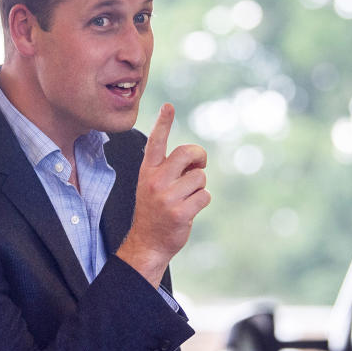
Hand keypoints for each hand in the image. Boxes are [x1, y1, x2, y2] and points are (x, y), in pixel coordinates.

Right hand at [117, 103, 210, 287]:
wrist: (147, 244)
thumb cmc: (156, 212)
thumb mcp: (154, 186)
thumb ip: (170, 170)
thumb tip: (197, 160)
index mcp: (148, 172)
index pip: (155, 142)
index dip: (163, 123)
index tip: (169, 107)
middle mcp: (155, 181)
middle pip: (187, 153)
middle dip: (199, 157)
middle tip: (199, 166)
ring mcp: (167, 197)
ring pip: (200, 178)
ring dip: (199, 187)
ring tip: (186, 199)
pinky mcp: (180, 212)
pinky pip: (204, 196)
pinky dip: (202, 202)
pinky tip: (189, 211)